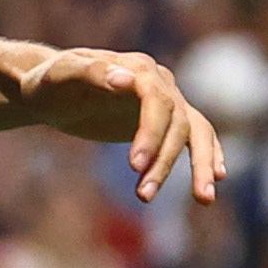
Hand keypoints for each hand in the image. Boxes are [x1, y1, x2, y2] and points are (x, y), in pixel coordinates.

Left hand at [20, 47, 226, 203]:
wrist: (50, 89)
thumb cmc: (50, 81)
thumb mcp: (60, 76)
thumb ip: (91, 72)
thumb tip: (125, 79)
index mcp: (137, 67)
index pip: (157, 100)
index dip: (151, 133)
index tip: (134, 165)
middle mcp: (159, 80)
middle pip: (177, 122)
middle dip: (163, 161)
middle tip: (143, 195)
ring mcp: (165, 99)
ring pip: (193, 131)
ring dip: (198, 166)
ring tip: (204, 200)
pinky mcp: (164, 119)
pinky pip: (196, 135)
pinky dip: (209, 154)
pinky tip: (217, 178)